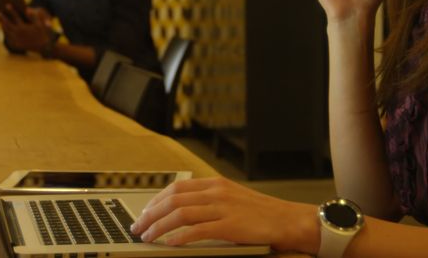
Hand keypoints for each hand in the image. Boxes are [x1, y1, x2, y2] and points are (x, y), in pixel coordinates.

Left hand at [0, 6, 52, 51]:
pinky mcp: (15, 44)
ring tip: (0, 19)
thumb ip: (33, 16)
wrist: (42, 46)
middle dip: (3, 17)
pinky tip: (4, 28)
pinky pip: (8, 37)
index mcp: (23, 27)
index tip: (7, 5)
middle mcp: (18, 34)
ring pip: (6, 31)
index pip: (16, 16)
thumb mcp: (39, 23)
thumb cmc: (41, 33)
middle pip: (8, 23)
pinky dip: (5, 32)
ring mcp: (16, 40)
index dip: (11, 10)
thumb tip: (27, 9)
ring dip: (2, 24)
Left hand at [129, 177, 318, 252]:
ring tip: (148, 236)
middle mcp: (217, 192)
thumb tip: (184, 210)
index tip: (145, 212)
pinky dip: (179, 237)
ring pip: (180, 214)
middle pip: (173, 199)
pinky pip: (197, 230)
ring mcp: (223, 208)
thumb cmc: (263, 214)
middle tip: (138, 226)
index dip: (156, 200)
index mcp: (216, 184)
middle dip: (151, 213)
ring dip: (159, 226)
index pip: (177, 188)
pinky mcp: (230, 225)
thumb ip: (210, 201)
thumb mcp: (233, 200)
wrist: (289, 220)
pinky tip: (169, 243)